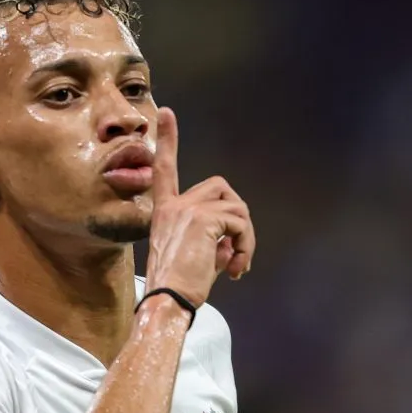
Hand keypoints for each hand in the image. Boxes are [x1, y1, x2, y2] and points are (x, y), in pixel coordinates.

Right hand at [144, 108, 254, 307]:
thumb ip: (214, 243)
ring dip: (246, 237)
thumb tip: (233, 245)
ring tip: (238, 264)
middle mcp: (174, 206)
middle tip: (239, 251)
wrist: (167, 300)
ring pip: (236, 207)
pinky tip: (234, 268)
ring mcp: (187, 210)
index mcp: (165, 212)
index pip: (165, 170)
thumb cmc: (178, 288)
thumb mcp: (196, 259)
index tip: (165, 112)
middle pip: (220, 187)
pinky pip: (239, 223)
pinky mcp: (203, 219)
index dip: (168, 140)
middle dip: (238, 215)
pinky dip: (246, 245)